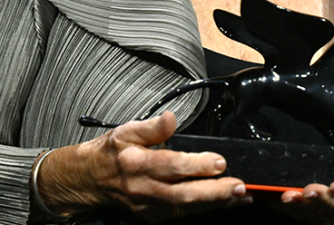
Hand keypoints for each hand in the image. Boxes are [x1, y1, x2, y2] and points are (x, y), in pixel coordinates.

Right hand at [34, 111, 249, 221]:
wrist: (92, 180)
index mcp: (137, 164)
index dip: (195, 165)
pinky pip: (184, 214)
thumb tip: (171, 118)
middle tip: (239, 186)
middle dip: (214, 192)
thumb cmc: (112, 153)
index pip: (170, 166)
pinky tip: (225, 201)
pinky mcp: (155, 216)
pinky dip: (206, 208)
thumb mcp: (126, 130)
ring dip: (216, 203)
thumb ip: (151, 126)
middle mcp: (144, 189)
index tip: (218, 161)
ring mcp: (150, 206)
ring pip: (186, 208)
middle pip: (183, 195)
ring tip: (241, 195)